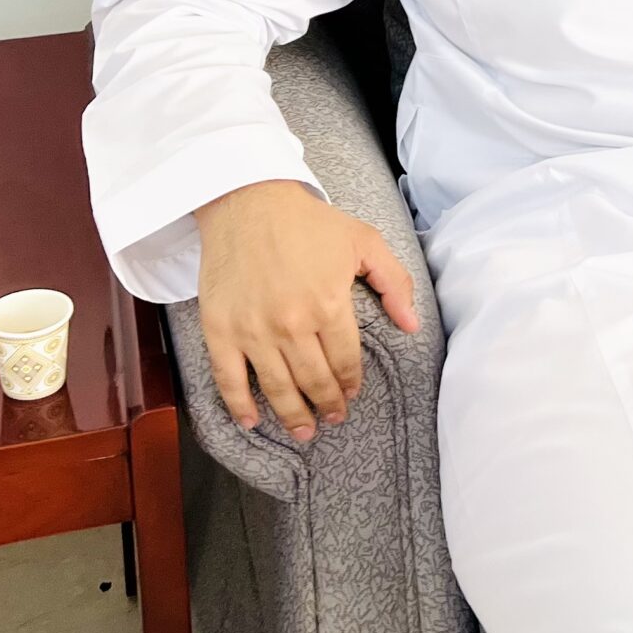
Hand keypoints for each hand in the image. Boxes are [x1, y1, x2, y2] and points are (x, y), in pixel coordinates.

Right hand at [195, 179, 421, 443]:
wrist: (248, 201)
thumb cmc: (308, 222)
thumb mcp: (364, 241)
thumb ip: (394, 282)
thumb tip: (412, 325)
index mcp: (329, 304)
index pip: (346, 361)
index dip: (351, 382)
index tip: (352, 393)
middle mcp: (292, 324)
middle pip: (314, 381)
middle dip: (327, 405)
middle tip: (333, 418)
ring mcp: (253, 330)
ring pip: (278, 388)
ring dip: (293, 415)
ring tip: (304, 431)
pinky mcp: (220, 329)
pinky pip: (229, 379)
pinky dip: (240, 405)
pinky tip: (252, 421)